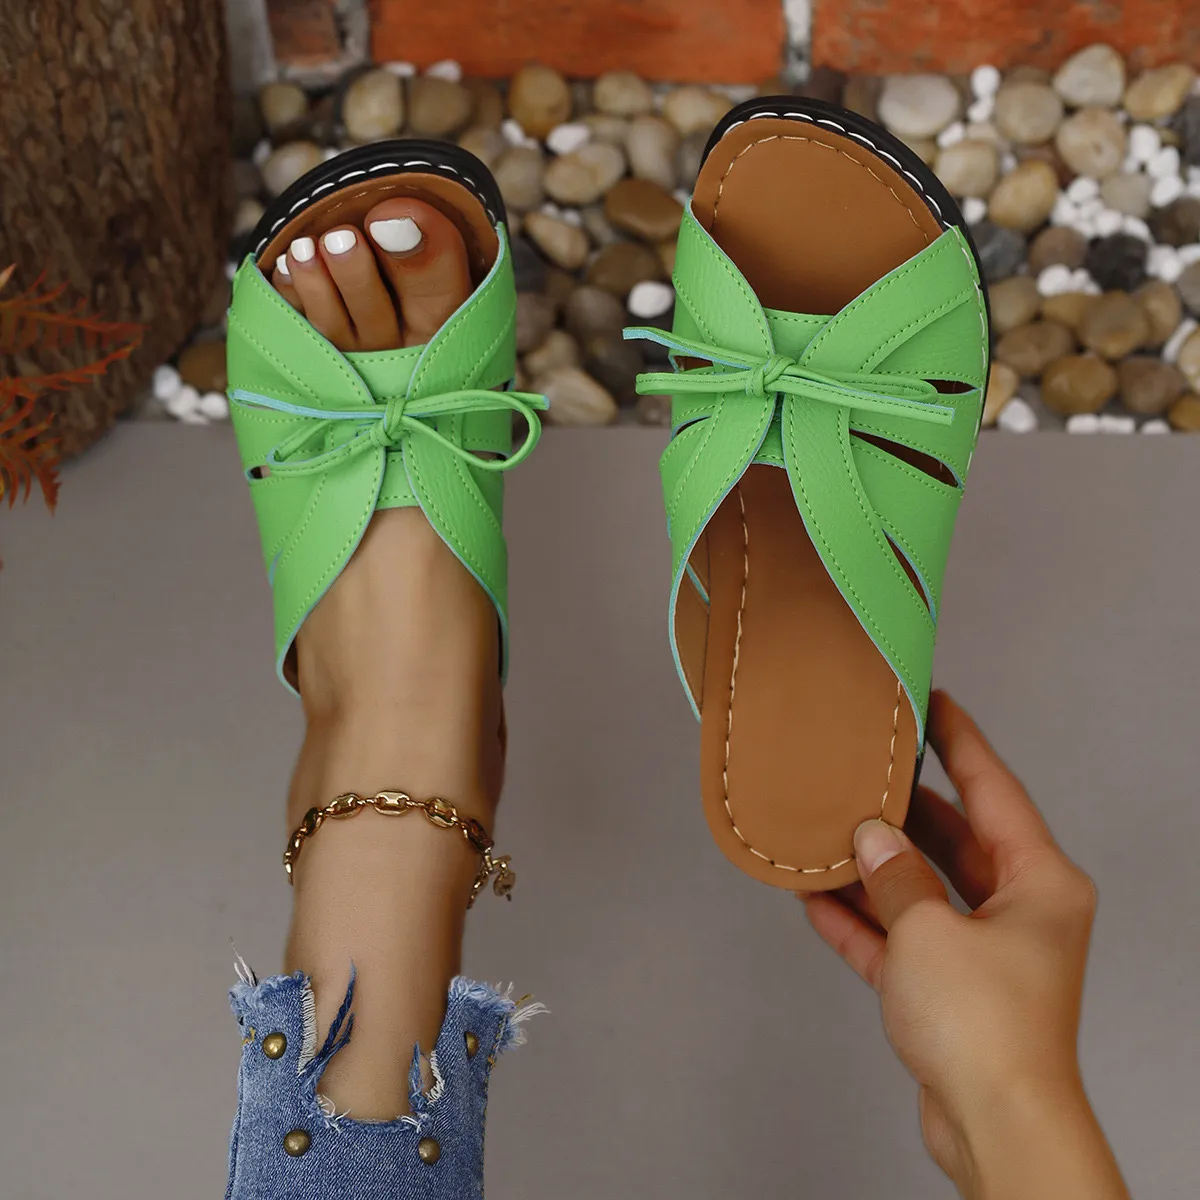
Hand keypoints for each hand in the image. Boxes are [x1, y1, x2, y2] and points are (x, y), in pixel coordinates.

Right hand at [803, 690, 1127, 1198]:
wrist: (994, 1124)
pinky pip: (899, 937)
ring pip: (920, 889)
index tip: (932, 700)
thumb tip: (869, 840)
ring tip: (822, 831)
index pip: (993, 788)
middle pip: (953, 839)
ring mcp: (982, 951)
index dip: (960, 740)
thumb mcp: (928, 930)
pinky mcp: (949, 989)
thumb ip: (893, 876)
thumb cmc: (988, 1026)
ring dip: (871, 868)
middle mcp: (1017, 910)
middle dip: (902, 809)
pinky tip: (815, 897)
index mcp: (1039, 881)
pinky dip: (862, 919)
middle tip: (861, 766)